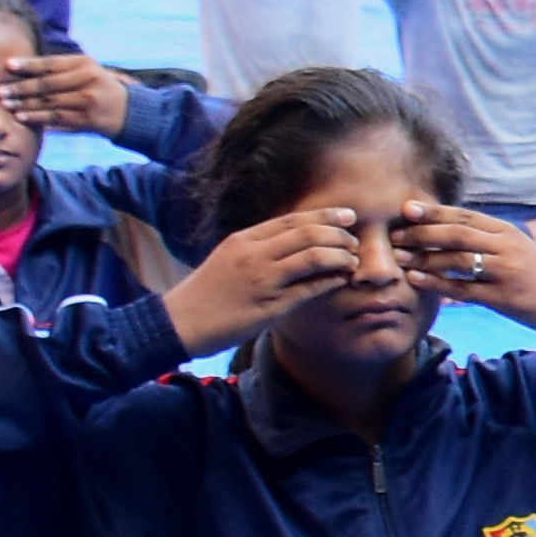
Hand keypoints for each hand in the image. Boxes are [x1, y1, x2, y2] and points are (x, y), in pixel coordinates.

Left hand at [0, 51, 131, 136]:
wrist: (127, 110)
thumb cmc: (96, 86)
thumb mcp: (85, 71)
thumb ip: (59, 69)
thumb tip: (21, 68)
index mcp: (85, 64)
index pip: (51, 64)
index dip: (28, 65)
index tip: (7, 66)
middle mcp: (88, 81)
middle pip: (47, 85)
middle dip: (20, 88)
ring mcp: (88, 101)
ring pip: (50, 103)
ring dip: (25, 105)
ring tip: (6, 106)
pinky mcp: (87, 120)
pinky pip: (57, 119)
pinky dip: (37, 118)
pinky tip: (22, 118)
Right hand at [167, 202, 384, 348]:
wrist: (180, 321)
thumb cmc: (206, 292)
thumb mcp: (228, 258)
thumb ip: (258, 248)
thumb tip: (291, 242)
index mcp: (244, 240)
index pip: (293, 219)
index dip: (324, 215)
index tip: (347, 215)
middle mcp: (255, 255)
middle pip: (308, 233)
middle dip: (338, 234)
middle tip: (354, 239)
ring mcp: (263, 280)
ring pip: (313, 257)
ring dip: (340, 256)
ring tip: (352, 260)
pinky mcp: (270, 306)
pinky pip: (310, 289)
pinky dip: (331, 281)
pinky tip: (342, 280)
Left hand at [390, 198, 535, 327]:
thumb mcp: (515, 246)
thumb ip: (485, 237)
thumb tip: (446, 228)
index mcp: (506, 231)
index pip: (464, 215)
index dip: (434, 211)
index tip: (406, 209)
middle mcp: (506, 246)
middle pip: (457, 233)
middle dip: (422, 233)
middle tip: (394, 235)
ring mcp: (506, 271)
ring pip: (458, 260)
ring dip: (425, 258)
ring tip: (399, 259)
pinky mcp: (504, 297)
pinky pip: (464, 289)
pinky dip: (437, 284)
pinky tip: (417, 281)